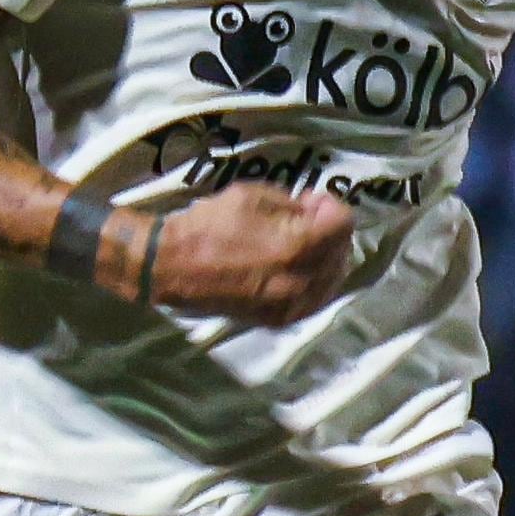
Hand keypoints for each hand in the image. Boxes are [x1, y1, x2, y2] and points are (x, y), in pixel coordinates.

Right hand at [142, 184, 357, 325]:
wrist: (171, 266)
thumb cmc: (209, 225)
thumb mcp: (253, 196)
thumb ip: (293, 204)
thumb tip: (312, 213)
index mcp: (297, 247)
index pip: (343, 224)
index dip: (330, 205)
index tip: (312, 199)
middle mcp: (301, 281)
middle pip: (342, 252)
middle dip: (330, 231)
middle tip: (308, 219)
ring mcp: (291, 305)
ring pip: (332, 279)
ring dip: (326, 257)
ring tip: (304, 243)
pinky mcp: (278, 319)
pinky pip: (313, 300)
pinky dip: (314, 281)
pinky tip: (300, 268)